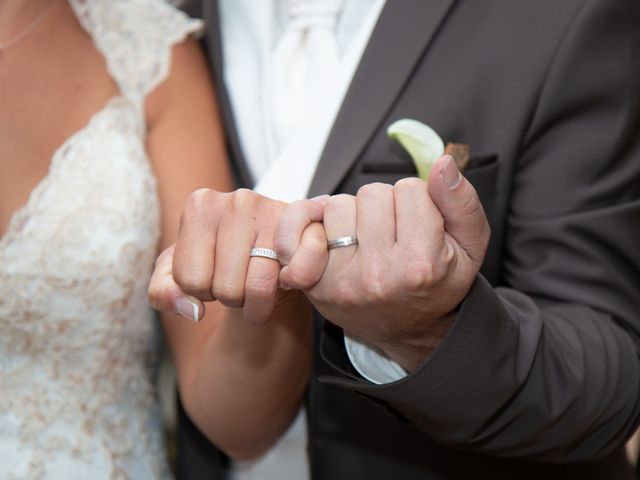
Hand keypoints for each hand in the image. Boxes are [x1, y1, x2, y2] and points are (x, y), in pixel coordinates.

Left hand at [148, 188, 326, 324]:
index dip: (200, 291)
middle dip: (231, 297)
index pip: (189, 280)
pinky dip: (289, 289)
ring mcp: (274, 210)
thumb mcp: (179, 274)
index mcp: (199, 204)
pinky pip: (294, 276)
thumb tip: (192, 310)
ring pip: (259, 287)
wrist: (267, 248)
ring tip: (258, 282)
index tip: (212, 275)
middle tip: (239, 279)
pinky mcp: (306, 227)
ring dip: (259, 302)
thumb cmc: (220, 259)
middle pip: (226, 288)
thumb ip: (163, 292)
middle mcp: (237, 200)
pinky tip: (284, 279)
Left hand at [287, 155, 489, 370]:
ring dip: (353, 214)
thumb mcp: (469, 246)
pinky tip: (331, 237)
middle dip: (384, 205)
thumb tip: (442, 163)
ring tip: (368, 239)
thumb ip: (462, 202)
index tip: (420, 224)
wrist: (408, 328)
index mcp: (421, 264)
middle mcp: (378, 275)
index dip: (417, 200)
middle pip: (371, 193)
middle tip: (393, 232)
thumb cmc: (439, 280)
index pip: (410, 189)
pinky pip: (300, 225)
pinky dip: (314, 223)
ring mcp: (342, 281)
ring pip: (338, 205)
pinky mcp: (315, 284)